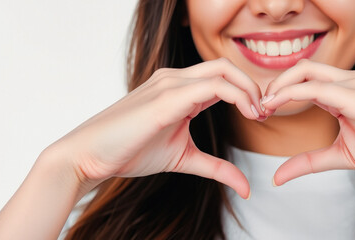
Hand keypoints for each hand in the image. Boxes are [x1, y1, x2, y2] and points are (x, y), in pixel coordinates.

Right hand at [46, 58, 262, 198]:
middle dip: (253, 86)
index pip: (221, 77)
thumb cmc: (129, 152)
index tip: (261, 116)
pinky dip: (237, 96)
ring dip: (249, 90)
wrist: (89, 156)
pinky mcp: (165, 98)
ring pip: (222, 71)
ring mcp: (168, 84)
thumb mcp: (184, 159)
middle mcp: (174, 79)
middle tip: (266, 112)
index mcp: (177, 88)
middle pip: (225, 66)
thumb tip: (246, 188)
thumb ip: (216, 168)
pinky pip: (211, 87)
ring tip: (259, 114)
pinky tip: (248, 114)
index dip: (247, 92)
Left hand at [262, 60, 354, 185]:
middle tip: (254, 106)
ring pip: (306, 72)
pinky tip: (276, 105)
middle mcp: (351, 82)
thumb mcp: (345, 156)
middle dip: (272, 84)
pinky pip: (320, 90)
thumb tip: (277, 176)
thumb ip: (310, 162)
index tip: (260, 111)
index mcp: (346, 91)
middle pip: (300, 69)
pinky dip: (292, 94)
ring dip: (277, 87)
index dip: (278, 92)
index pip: (303, 80)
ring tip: (261, 106)